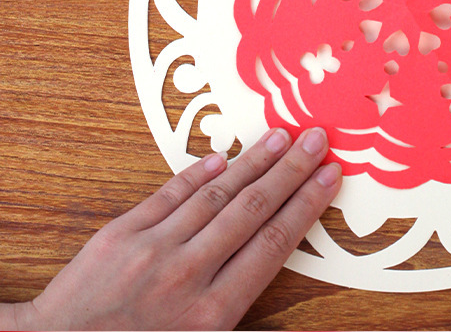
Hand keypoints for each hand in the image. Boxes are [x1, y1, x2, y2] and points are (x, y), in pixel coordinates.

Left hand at [12, 128, 340, 330]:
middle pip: (252, 210)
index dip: (305, 205)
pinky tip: (219, 158)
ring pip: (215, 195)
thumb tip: (292, 308)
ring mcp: (154, 249)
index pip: (273, 244)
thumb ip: (242, 323)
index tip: (328, 176)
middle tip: (315, 138)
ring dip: (251, 162)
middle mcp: (188, 276)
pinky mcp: (121, 234)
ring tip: (279, 137)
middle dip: (290, 171)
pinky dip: (195, 174)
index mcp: (212, 314)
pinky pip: (167, 195)